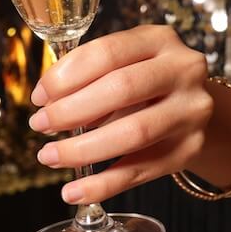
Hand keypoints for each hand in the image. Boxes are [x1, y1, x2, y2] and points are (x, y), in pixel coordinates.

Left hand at [30, 25, 213, 203]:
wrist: (190, 106)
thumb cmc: (144, 81)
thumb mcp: (123, 64)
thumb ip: (89, 76)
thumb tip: (46, 104)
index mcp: (159, 39)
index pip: (107, 52)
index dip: (66, 76)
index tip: (39, 96)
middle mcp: (183, 70)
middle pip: (121, 89)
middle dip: (71, 110)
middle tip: (40, 125)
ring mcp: (191, 111)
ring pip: (133, 133)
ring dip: (83, 149)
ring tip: (50, 156)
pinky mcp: (190, 149)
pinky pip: (141, 171)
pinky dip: (103, 185)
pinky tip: (74, 192)